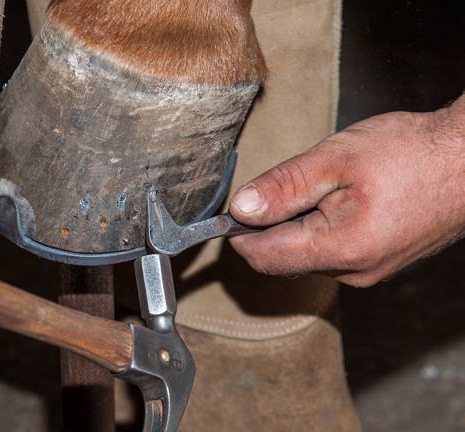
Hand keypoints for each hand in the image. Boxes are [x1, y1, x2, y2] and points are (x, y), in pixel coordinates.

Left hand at [229, 95, 464, 286]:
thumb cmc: (413, 153)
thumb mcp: (336, 158)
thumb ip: (284, 186)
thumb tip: (240, 208)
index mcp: (341, 250)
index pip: (264, 257)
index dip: (238, 234)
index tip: (231, 209)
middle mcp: (354, 272)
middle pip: (283, 258)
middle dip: (270, 225)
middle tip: (287, 183)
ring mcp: (368, 271)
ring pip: (306, 255)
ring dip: (297, 224)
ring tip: (324, 185)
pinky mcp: (378, 262)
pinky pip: (331, 252)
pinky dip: (320, 228)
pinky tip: (340, 197)